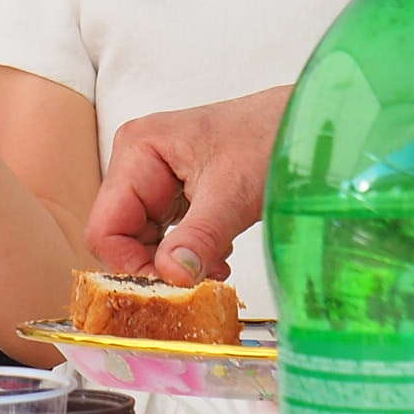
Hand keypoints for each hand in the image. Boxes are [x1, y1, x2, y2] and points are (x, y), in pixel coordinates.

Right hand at [84, 87, 287, 278]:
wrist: (308, 125)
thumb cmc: (270, 139)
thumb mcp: (233, 193)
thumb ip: (199, 236)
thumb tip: (171, 276)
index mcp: (137, 151)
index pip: (106, 227)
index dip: (129, 265)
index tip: (169, 288)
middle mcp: (139, 163)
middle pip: (123, 237)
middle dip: (158, 266)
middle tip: (200, 281)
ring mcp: (158, 177)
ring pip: (147, 240)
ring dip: (177, 263)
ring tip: (216, 267)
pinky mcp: (179, 191)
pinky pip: (169, 235)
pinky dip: (190, 253)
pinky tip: (219, 254)